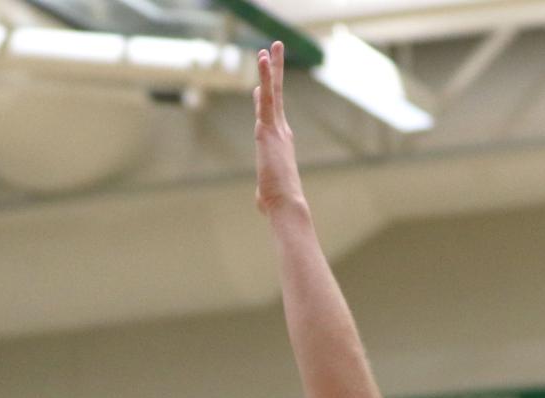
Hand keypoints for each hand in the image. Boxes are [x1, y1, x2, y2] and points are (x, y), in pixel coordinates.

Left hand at [255, 43, 306, 217]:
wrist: (286, 205)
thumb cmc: (277, 203)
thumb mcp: (266, 190)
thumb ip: (264, 187)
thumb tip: (261, 199)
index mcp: (280, 142)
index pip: (270, 114)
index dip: (265, 97)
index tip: (259, 84)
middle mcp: (281, 131)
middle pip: (277, 95)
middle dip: (275, 72)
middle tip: (274, 50)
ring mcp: (276, 128)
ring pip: (273, 91)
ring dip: (271, 67)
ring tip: (270, 46)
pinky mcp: (268, 129)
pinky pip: (267, 97)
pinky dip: (266, 77)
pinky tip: (263, 60)